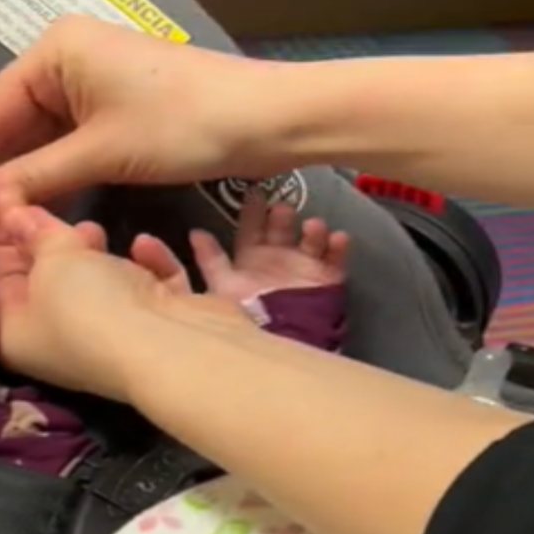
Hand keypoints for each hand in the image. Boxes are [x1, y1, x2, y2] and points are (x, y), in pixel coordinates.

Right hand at [0, 15, 296, 204]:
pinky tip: (29, 207)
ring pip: (39, 136)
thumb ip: (33, 178)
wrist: (265, 121)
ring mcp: (92, 83)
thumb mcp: (99, 154)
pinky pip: (67, 142)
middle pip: (12, 121)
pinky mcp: (113, 109)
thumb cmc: (180, 126)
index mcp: (56, 52)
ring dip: (19, 177)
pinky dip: (51, 174)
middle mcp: (67, 58)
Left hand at [0, 196, 254, 401]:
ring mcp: (117, 336)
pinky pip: (152, 286)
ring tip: (93, 229)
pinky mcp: (164, 324)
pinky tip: (146, 244)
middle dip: (46, 242)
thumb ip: (33, 230)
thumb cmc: (91, 308)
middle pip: (48, 280)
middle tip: (43, 201)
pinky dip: (151, 264)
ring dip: (95, 254)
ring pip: (100, 285)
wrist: (175, 347)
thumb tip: (9, 209)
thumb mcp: (51, 260)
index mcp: (19, 336)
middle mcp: (63, 341)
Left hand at [194, 191, 348, 302]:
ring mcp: (303, 268)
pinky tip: (338, 237)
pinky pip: (336, 259)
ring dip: (313, 229)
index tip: (254, 192)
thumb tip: (194, 233)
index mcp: (250, 258)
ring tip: (313, 226)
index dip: (251, 211)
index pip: (249, 228)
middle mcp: (277, 259)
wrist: (278, 342)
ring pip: (311, 239)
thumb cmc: (246, 314)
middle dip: (283, 215)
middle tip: (283, 209)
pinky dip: (338, 247)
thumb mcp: (222, 287)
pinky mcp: (326, 280)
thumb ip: (210, 260)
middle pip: (282, 228)